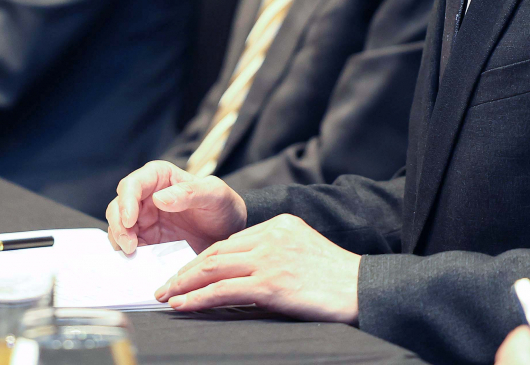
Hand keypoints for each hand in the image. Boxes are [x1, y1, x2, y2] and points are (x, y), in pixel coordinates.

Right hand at [106, 161, 246, 253]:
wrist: (230, 234)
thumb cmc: (224, 207)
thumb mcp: (215, 195)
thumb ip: (190, 192)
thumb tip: (158, 198)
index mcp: (159, 177)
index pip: (132, 184)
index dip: (126, 201)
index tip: (130, 220)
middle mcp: (146, 197)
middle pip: (118, 206)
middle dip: (118, 225)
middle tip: (129, 245)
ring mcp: (144, 220)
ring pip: (118, 227)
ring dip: (119, 240)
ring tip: (132, 255)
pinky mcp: (146, 241)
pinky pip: (128, 247)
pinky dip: (127, 255)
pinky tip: (136, 263)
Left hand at [155, 213, 359, 322]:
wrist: (364, 289)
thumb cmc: (337, 279)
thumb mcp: (303, 251)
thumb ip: (274, 254)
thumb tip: (242, 276)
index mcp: (278, 224)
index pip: (230, 241)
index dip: (203, 258)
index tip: (186, 272)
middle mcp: (270, 235)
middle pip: (216, 251)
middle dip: (186, 270)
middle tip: (165, 285)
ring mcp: (269, 258)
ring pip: (214, 268)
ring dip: (184, 283)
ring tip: (166, 295)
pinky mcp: (270, 283)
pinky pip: (223, 290)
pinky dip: (198, 298)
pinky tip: (182, 305)